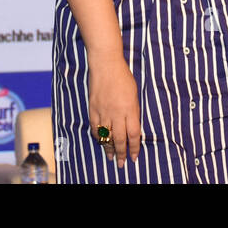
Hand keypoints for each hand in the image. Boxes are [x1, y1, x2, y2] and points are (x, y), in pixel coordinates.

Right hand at [88, 53, 141, 167]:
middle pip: (120, 139)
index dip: (134, 148)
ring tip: (111, 157)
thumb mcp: (135, 94)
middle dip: (121, 153)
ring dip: (109, 149)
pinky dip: (98, 137)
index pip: (134, 134)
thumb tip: (132, 128)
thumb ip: (134, 111)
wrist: (106, 64)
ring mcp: (103, 111)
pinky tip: (101, 142)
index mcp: (130, 108)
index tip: (134, 157)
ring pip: (106, 136)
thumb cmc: (123, 77)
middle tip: (121, 163)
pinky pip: (95, 128)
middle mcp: (117, 112)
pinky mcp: (93, 109)